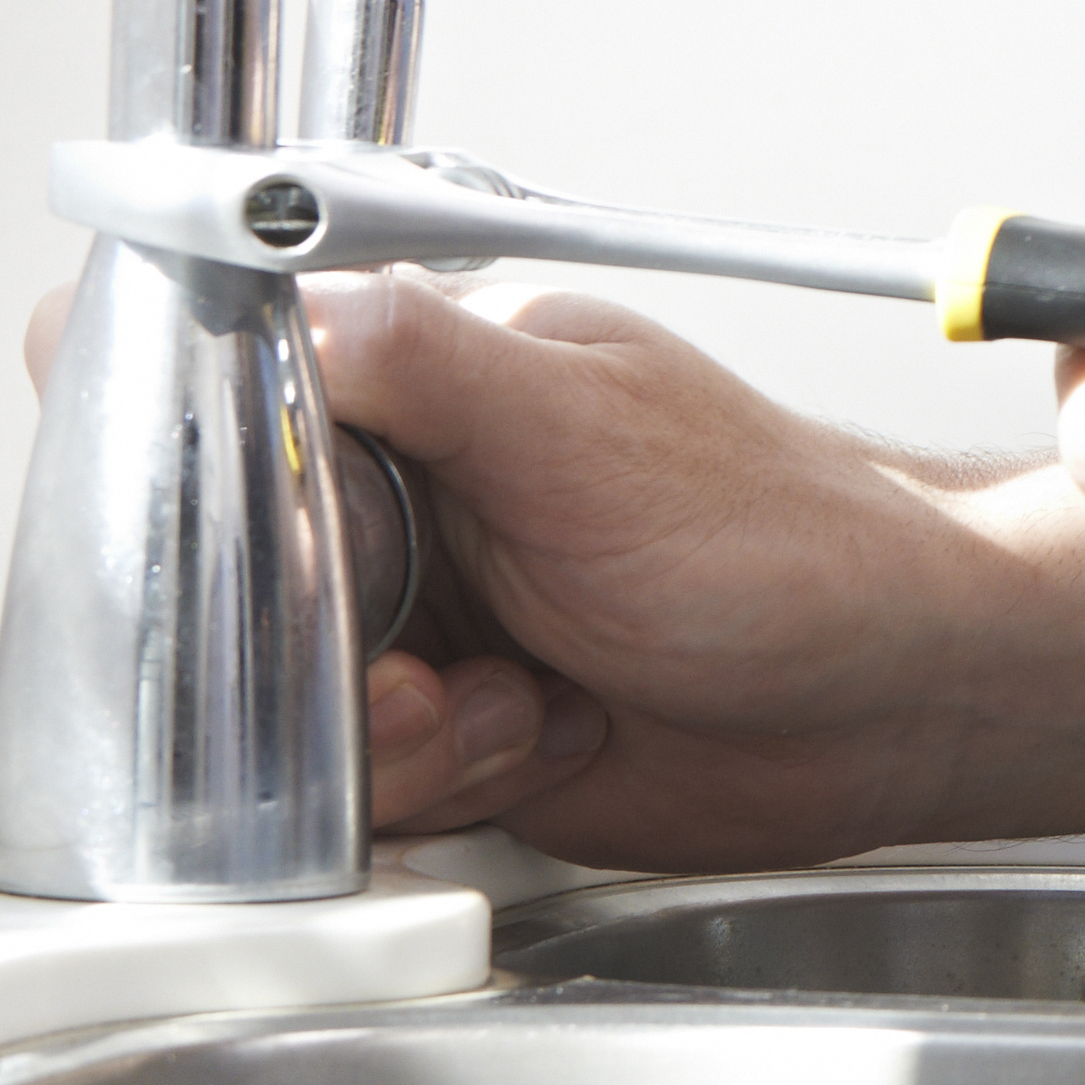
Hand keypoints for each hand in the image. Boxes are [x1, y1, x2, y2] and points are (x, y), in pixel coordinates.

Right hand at [29, 267, 1064, 864]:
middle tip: (410, 658)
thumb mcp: (581, 426)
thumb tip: (271, 298)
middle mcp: (409, 495)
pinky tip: (539, 740)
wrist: (890, 692)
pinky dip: (440, 780)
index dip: (194, 461)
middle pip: (222, 575)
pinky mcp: (449, 730)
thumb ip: (416, 359)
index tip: (246, 529)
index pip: (223, 384)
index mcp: (425, 380)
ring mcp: (425, 615)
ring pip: (280, 702)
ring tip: (512, 699)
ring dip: (390, 730)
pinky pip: (356, 786)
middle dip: (301, 644)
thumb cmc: (784, 536)